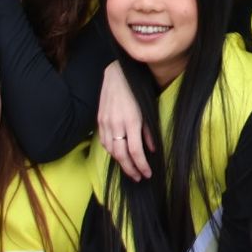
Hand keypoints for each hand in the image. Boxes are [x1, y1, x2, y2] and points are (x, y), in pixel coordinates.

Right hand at [97, 61, 152, 180]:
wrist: (118, 74)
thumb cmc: (137, 90)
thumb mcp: (148, 109)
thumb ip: (149, 131)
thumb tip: (152, 150)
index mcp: (131, 121)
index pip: (135, 152)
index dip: (141, 165)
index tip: (147, 174)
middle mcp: (116, 124)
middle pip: (121, 155)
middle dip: (131, 169)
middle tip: (139, 177)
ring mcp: (106, 123)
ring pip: (111, 150)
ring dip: (121, 162)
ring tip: (130, 169)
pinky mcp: (100, 120)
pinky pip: (104, 141)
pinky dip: (112, 151)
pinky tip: (119, 155)